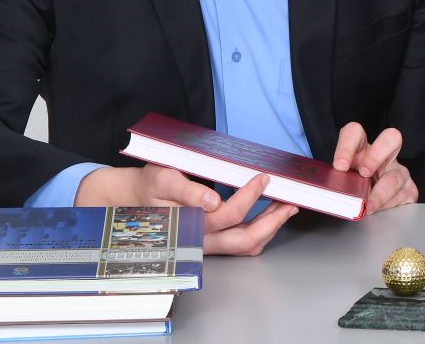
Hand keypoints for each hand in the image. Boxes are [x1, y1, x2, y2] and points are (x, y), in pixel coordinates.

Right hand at [75, 164, 297, 253]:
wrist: (135, 199)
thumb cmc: (150, 185)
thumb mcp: (162, 178)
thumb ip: (186, 190)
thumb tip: (212, 200)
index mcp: (189, 222)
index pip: (228, 214)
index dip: (249, 196)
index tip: (262, 178)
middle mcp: (201, 239)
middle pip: (244, 239)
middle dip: (272, 221)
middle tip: (289, 202)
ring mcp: (207, 244)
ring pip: (245, 245)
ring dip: (269, 228)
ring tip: (285, 209)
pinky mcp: (211, 241)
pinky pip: (240, 244)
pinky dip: (259, 232)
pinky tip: (268, 216)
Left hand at [332, 122, 417, 213]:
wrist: (371, 200)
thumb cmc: (354, 184)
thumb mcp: (345, 177)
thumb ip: (339, 177)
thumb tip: (330, 188)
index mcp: (362, 146)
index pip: (355, 132)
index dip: (346, 147)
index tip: (340, 166)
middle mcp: (385, 154)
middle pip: (391, 138)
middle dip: (376, 155)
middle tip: (363, 173)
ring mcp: (399, 171)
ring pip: (395, 176)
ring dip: (380, 193)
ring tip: (367, 205)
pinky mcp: (409, 189)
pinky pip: (402, 196)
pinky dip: (388, 205)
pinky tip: (378, 210)